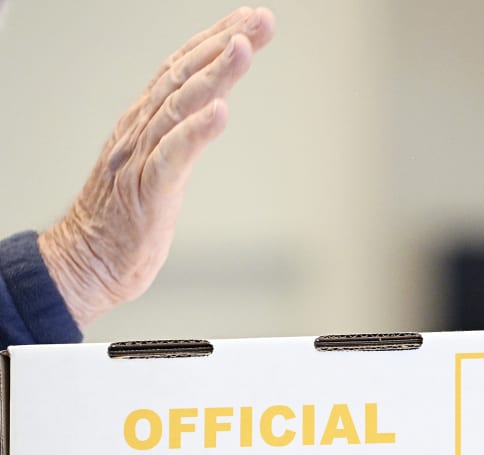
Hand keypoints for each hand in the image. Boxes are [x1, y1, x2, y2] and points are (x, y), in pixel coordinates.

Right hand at [38, 6, 275, 325]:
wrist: (85, 263)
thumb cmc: (125, 220)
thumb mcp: (159, 166)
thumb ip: (179, 135)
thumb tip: (210, 107)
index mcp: (144, 122)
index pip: (182, 69)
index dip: (216, 39)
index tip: (250, 19)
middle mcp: (140, 130)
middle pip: (185, 76)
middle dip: (225, 43)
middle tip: (260, 20)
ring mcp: (140, 158)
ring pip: (180, 107)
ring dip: (214, 75)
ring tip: (243, 48)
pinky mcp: (146, 191)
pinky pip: (172, 157)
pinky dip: (196, 132)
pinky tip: (220, 113)